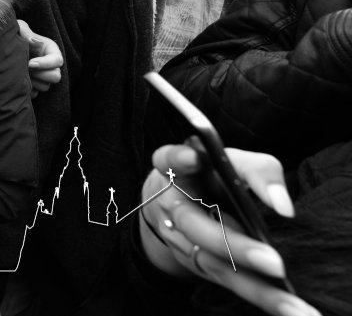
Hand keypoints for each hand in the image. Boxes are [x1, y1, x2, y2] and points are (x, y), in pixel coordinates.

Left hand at [17, 19, 62, 95]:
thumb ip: (27, 32)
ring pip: (45, 87)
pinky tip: (19, 81)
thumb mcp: (21, 28)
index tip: (30, 63)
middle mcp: (50, 66)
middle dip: (40, 75)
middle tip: (26, 69)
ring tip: (21, 73)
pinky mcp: (35, 86)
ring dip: (33, 82)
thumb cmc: (16, 35)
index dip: (45, 64)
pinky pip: (35, 94)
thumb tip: (34, 41)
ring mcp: (43, 77)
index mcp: (51, 51)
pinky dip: (27, 90)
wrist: (6, 48)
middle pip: (56, 77)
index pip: (57, 61)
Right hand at [139, 144, 319, 315]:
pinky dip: (257, 294)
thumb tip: (283, 207)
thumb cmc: (213, 176)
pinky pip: (226, 280)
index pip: (168, 158)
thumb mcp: (234, 162)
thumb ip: (259, 172)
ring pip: (213, 262)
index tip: (193, 158)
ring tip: (292, 304)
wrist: (180, 201)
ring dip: (254, 286)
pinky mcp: (194, 263)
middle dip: (234, 245)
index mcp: (175, 169)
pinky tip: (285, 305)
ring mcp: (178, 238)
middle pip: (194, 225)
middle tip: (274, 263)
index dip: (178, 159)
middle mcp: (171, 204)